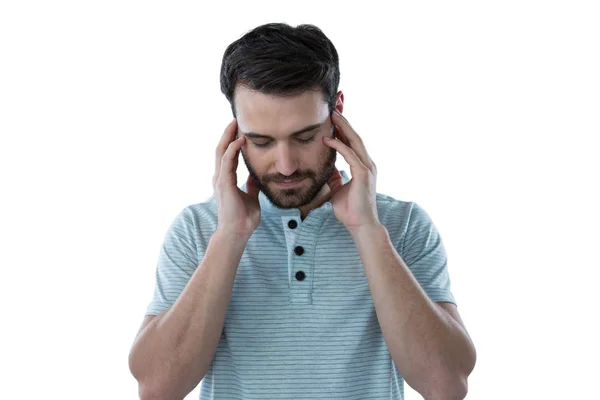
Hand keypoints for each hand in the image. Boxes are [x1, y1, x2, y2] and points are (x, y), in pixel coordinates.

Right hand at [212, 119, 260, 237]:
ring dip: (228, 137)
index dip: (232, 141)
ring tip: (235, 123)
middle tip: (235, 119)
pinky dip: (233, 150)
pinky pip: (227, 162)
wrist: (238, 232)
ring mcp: (221, 180)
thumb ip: (251, 186)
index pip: (227, 155)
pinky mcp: (224, 184)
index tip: (239, 129)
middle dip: (227, 134)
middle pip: (221, 149)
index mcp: (226, 180)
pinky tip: (240, 140)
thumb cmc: (243, 218)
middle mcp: (220, 178)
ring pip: (221, 152)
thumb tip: (255, 176)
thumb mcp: (251, 197)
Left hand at [323, 111, 379, 232]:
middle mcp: (367, 164)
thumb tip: (327, 170)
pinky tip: (328, 138)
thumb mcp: (337, 189)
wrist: (359, 225)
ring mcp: (367, 168)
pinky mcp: (363, 174)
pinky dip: (339, 145)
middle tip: (333, 108)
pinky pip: (350, 155)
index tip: (334, 117)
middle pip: (355, 137)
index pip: (352, 143)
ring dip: (343, 127)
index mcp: (362, 167)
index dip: (344, 129)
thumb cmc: (350, 210)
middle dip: (344, 122)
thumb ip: (334, 178)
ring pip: (355, 142)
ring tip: (333, 115)